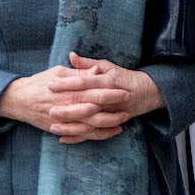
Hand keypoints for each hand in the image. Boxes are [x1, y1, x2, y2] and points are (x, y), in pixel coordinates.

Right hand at [0, 51, 155, 143]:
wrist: (18, 100)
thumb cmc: (38, 83)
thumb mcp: (58, 72)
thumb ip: (78, 72)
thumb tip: (97, 70)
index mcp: (70, 90)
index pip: (97, 89)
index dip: (113, 89)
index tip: (125, 87)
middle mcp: (70, 106)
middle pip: (99, 108)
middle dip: (116, 107)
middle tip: (129, 104)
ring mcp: (67, 119)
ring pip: (94, 125)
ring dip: (110, 123)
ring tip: (123, 120)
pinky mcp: (63, 129)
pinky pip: (84, 135)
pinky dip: (98, 135)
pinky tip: (110, 132)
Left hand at [46, 52, 164, 143]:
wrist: (144, 93)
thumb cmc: (121, 77)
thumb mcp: (106, 66)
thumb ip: (87, 63)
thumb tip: (71, 55)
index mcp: (106, 81)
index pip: (84, 82)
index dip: (67, 83)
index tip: (50, 84)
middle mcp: (109, 99)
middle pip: (86, 105)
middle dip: (68, 109)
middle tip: (50, 110)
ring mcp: (111, 114)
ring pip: (90, 123)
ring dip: (71, 127)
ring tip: (53, 127)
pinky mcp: (111, 125)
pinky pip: (94, 134)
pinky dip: (79, 138)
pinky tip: (63, 139)